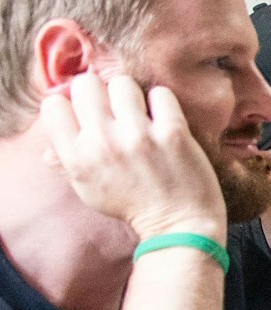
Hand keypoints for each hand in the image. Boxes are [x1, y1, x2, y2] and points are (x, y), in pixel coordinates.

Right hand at [39, 73, 224, 239]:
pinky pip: (160, 94)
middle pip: (86, 85)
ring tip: (139, 115)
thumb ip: (66, 156)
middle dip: (99, 94)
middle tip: (114, 112)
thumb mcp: (87, 187)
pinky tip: (163, 119)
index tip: (86, 115)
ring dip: (131, 96)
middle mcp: (103, 143)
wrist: (179, 226)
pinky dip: (162, 102)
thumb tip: (56, 127)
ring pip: (121, 83)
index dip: (70, 105)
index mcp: (77, 158)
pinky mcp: (173, 133)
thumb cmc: (132, 205)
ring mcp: (139, 136)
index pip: (53, 105)